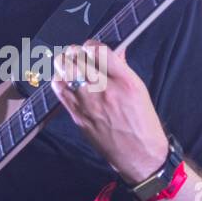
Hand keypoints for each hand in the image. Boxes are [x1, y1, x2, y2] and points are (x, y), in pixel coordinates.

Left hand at [50, 39, 168, 184]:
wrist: (139, 155)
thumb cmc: (143, 122)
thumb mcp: (140, 90)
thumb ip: (123, 69)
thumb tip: (114, 52)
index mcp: (125, 81)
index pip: (98, 49)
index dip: (92, 45)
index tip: (93, 49)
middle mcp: (104, 90)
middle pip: (77, 57)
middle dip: (76, 51)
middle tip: (79, 56)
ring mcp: (88, 103)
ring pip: (64, 70)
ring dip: (65, 63)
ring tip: (71, 66)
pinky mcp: (77, 115)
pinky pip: (58, 89)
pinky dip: (59, 79)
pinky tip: (66, 81)